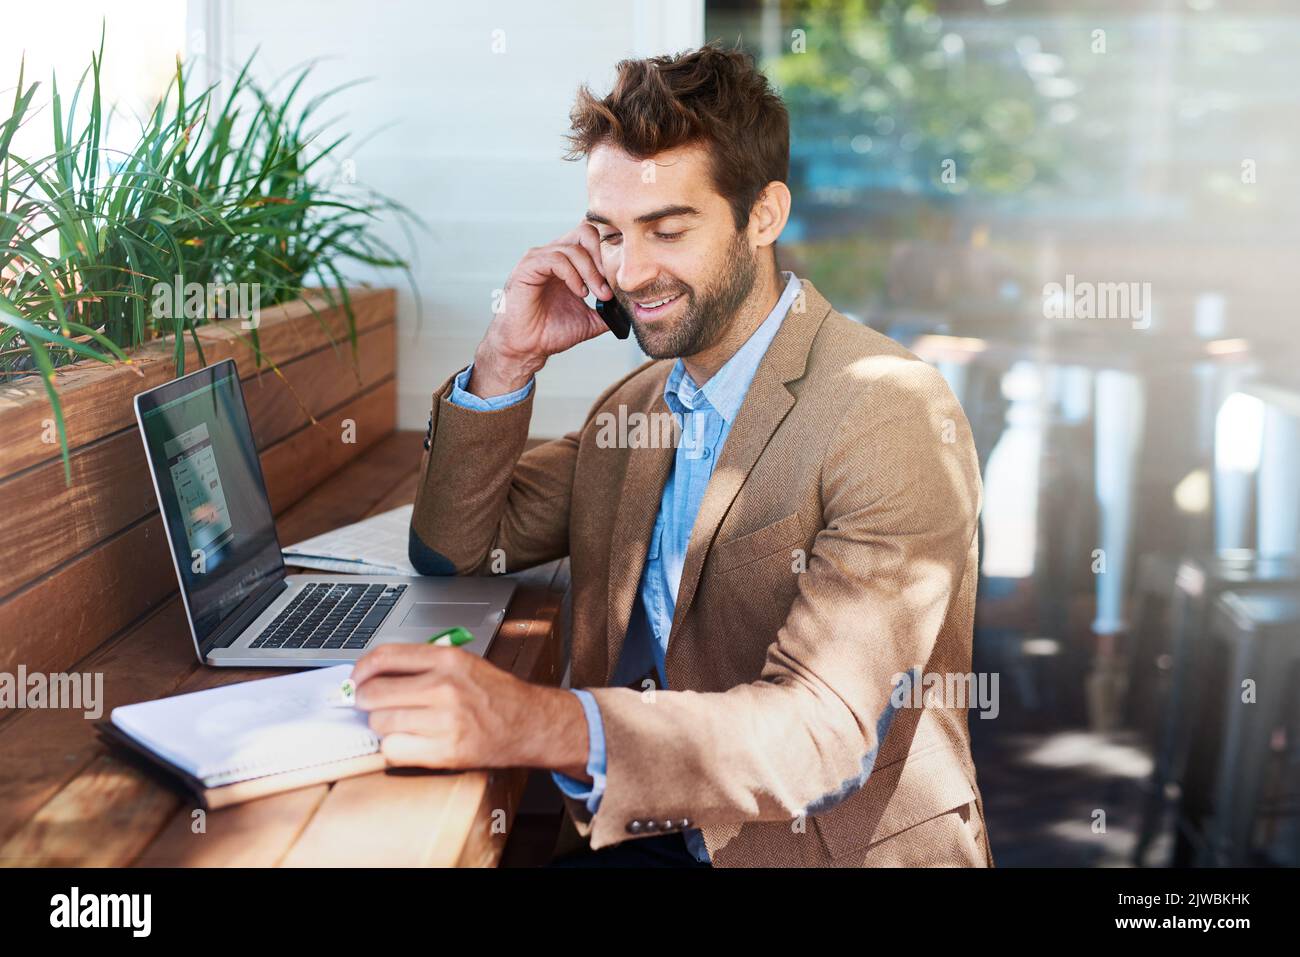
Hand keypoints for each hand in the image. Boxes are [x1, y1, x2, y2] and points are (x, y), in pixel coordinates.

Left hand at [350, 643, 589, 777]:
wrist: (529, 723)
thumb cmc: (494, 693)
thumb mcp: (462, 662)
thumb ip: (421, 663)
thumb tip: (373, 673)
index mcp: (447, 660)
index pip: (384, 657)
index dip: (361, 670)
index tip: (356, 679)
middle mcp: (444, 687)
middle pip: (374, 694)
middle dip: (367, 701)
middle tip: (374, 705)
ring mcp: (445, 721)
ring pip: (381, 724)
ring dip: (383, 726)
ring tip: (401, 723)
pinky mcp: (445, 751)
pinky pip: (393, 751)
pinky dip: (395, 748)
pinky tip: (410, 741)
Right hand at [471, 223, 613, 394]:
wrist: (528, 347)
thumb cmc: (551, 331)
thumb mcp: (590, 319)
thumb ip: (610, 310)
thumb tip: (633, 308)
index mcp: (569, 262)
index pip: (593, 238)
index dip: (609, 253)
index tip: (619, 278)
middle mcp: (554, 254)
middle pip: (585, 232)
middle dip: (602, 258)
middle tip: (608, 285)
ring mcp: (540, 258)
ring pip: (573, 248)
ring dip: (591, 272)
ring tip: (596, 294)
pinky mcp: (528, 266)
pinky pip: (556, 259)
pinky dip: (573, 275)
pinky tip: (579, 292)